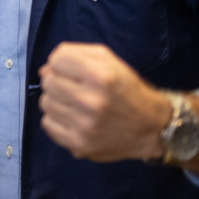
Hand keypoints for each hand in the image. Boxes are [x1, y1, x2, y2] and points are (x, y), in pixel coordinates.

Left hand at [38, 42, 171, 161]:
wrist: (153, 130)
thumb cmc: (129, 91)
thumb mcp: (112, 62)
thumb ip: (77, 53)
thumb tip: (47, 66)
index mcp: (102, 76)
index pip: (57, 59)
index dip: (61, 62)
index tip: (70, 70)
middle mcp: (92, 101)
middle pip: (48, 81)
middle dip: (57, 81)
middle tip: (72, 88)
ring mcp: (84, 125)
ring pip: (45, 103)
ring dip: (56, 100)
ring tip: (74, 104)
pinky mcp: (78, 144)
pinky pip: (47, 124)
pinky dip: (56, 120)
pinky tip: (73, 119)